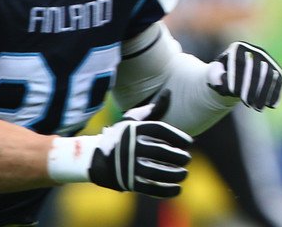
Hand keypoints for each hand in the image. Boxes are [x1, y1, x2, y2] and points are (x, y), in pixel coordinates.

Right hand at [48, 90, 192, 197]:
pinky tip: (177, 189)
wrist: (93, 158)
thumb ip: (151, 109)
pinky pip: (150, 187)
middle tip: (187, 159)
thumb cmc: (120, 136)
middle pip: (162, 151)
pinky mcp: (127, 182)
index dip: (177, 136)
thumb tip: (168, 93)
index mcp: (135, 130)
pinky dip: (166, 190)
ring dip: (175, 174)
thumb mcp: (131, 120)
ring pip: (157, 171)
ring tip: (184, 173)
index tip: (189, 142)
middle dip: (178, 157)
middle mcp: (132, 147)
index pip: (161, 130)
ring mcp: (129, 166)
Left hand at [207, 42, 281, 110]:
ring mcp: (267, 59)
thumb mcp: (213, 75)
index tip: (232, 92)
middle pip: (256, 69)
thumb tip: (221, 79)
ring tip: (258, 108)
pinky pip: (279, 80)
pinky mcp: (276, 69)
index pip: (239, 61)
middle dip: (252, 88)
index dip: (237, 77)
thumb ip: (213, 75)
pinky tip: (271, 105)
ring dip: (264, 93)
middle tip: (247, 104)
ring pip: (269, 75)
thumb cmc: (221, 76)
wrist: (234, 78)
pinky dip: (276, 93)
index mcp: (238, 48)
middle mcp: (255, 51)